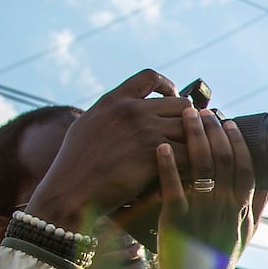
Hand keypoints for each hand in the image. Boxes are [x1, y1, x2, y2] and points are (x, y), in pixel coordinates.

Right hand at [26, 69, 191, 229]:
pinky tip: (193, 172)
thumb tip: (123, 107)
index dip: (168, 85)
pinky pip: (189, 154)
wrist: (69, 191)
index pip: (149, 77)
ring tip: (197, 156)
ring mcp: (144, 131)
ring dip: (196, 144)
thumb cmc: (74, 166)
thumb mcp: (87, 126)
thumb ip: (109, 114)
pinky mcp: (154, 155)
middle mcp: (130, 110)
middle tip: (191, 137)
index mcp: (113, 100)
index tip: (174, 96)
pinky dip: (194, 164)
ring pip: (190, 129)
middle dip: (190, 120)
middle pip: (182, 104)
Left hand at [154, 107, 267, 268]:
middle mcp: (225, 205)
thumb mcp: (248, 232)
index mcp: (241, 206)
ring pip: (201, 165)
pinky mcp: (176, 220)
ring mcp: (202, 211)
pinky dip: (168, 164)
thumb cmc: (223, 260)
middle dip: (213, 129)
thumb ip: (258, 206)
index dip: (237, 140)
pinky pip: (173, 186)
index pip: (245, 165)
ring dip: (193, 136)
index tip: (229, 121)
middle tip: (202, 111)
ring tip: (185, 115)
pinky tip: (161, 146)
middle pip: (224, 157)